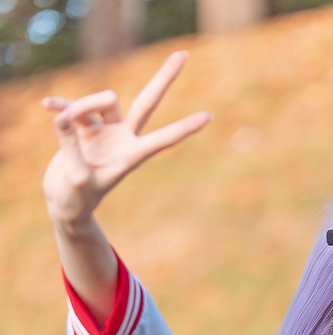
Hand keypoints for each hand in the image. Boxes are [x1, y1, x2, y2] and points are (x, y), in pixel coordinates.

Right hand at [41, 50, 210, 228]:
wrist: (65, 204)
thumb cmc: (75, 200)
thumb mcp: (76, 179)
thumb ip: (71, 147)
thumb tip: (64, 118)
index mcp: (131, 156)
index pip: (163, 140)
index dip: (184, 129)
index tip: (208, 117)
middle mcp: (124, 138)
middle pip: (147, 102)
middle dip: (165, 79)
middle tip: (183, 54)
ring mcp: (106, 130)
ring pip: (101, 100)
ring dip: (81, 105)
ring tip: (62, 122)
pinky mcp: (85, 126)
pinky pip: (74, 107)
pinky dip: (61, 105)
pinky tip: (47, 106)